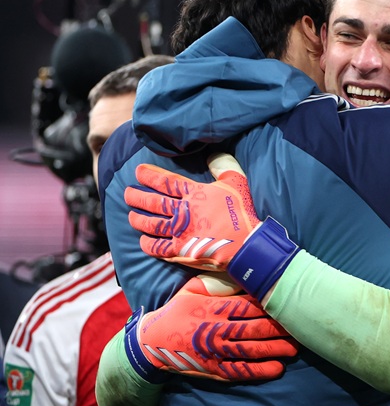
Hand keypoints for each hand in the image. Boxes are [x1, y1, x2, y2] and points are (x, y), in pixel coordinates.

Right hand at [124, 274, 297, 381]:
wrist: (151, 342)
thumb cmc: (178, 310)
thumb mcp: (193, 288)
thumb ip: (217, 282)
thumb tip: (242, 271)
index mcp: (213, 308)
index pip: (247, 306)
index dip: (269, 306)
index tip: (288, 303)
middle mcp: (215, 330)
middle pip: (254, 329)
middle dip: (279, 329)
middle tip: (300, 327)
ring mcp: (214, 352)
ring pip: (251, 351)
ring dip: (275, 350)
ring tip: (295, 348)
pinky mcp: (212, 369)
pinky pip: (239, 371)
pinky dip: (259, 371)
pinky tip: (277, 369)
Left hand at [125, 153, 260, 269]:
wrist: (246, 242)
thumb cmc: (242, 211)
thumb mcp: (236, 182)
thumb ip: (223, 167)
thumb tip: (213, 156)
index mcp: (195, 193)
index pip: (166, 182)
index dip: (150, 175)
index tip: (138, 172)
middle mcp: (184, 210)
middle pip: (153, 202)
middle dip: (137, 196)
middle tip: (127, 194)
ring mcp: (180, 231)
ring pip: (151, 223)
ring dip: (138, 219)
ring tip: (131, 215)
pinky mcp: (181, 250)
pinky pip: (157, 247)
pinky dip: (147, 243)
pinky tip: (142, 240)